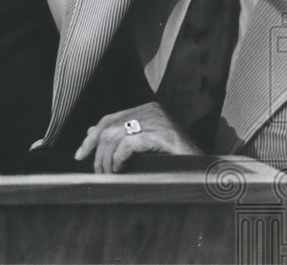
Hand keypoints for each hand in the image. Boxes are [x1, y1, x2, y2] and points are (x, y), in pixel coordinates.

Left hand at [74, 102, 202, 173]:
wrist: (206, 172)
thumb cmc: (175, 162)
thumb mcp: (145, 146)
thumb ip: (122, 137)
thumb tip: (91, 133)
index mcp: (147, 110)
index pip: (109, 119)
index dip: (91, 138)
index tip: (79, 155)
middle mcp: (151, 111)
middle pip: (108, 127)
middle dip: (96, 152)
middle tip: (98, 172)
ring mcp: (158, 122)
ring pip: (115, 136)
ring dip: (106, 159)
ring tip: (108, 175)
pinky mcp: (163, 135)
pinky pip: (129, 144)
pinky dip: (119, 158)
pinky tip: (119, 170)